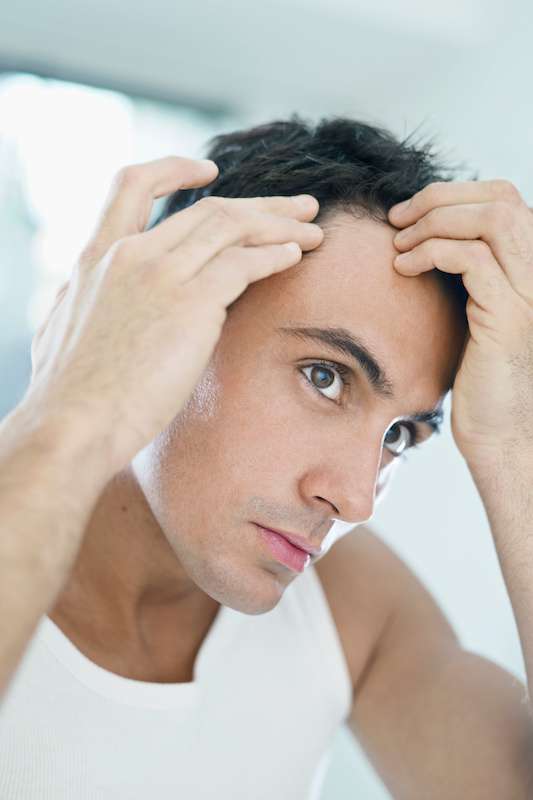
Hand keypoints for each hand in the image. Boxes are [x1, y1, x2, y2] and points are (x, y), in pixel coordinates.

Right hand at [23, 156, 322, 475]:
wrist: (71, 424)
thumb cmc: (68, 394)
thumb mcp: (63, 330)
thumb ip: (87, 302)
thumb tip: (98, 301)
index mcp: (95, 257)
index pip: (132, 185)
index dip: (174, 169)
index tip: (210, 170)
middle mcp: (129, 254)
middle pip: (208, 209)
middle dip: (259, 206)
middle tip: (296, 207)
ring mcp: (159, 274)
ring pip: (232, 227)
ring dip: (279, 225)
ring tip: (313, 229)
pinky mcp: (189, 304)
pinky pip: (244, 264)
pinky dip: (276, 255)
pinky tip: (297, 256)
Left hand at [388, 180, 532, 465]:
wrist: (498, 429)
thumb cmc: (480, 373)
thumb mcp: (475, 308)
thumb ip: (468, 268)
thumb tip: (428, 230)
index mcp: (532, 263)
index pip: (503, 196)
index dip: (453, 192)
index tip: (409, 211)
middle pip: (498, 198)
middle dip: (438, 198)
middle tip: (396, 218)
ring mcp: (531, 290)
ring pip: (489, 220)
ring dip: (433, 222)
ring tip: (398, 244)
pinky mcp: (510, 315)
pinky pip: (472, 259)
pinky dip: (431, 253)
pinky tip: (403, 268)